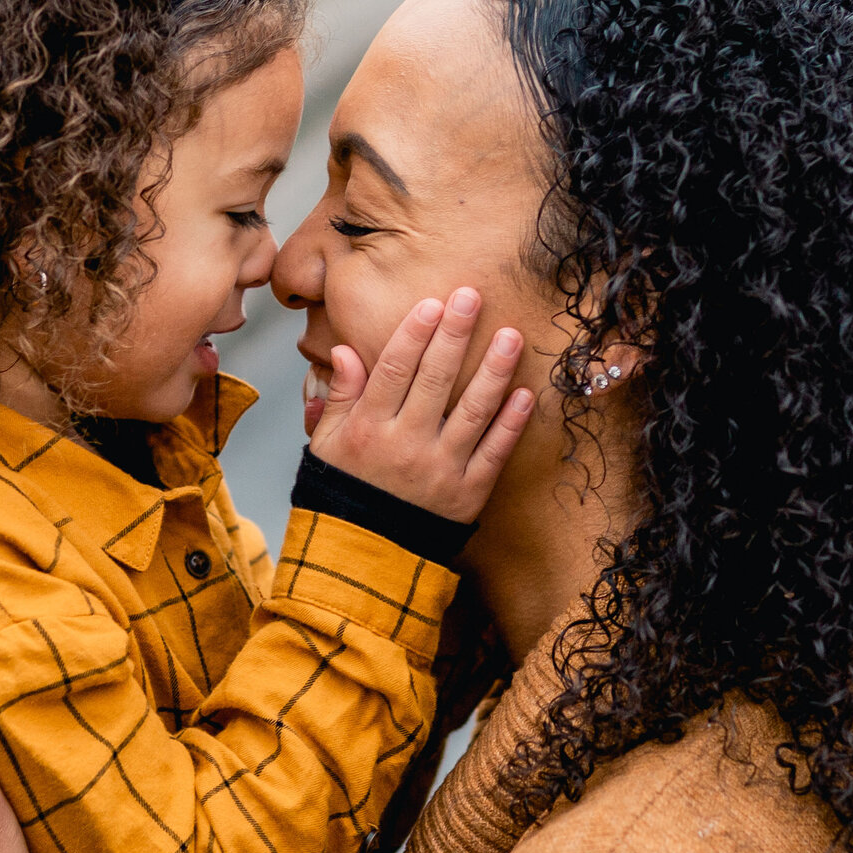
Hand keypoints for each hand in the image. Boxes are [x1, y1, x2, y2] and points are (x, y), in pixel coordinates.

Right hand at [307, 286, 532, 522]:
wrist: (366, 555)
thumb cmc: (346, 489)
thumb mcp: (327, 443)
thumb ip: (340, 395)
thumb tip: (346, 350)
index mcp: (369, 428)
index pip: (394, 369)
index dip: (414, 334)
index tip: (433, 304)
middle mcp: (406, 444)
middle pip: (435, 379)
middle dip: (454, 334)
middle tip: (472, 297)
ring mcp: (440, 468)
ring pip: (472, 410)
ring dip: (494, 371)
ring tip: (510, 336)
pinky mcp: (468, 492)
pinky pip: (494, 452)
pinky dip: (511, 423)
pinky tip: (525, 394)